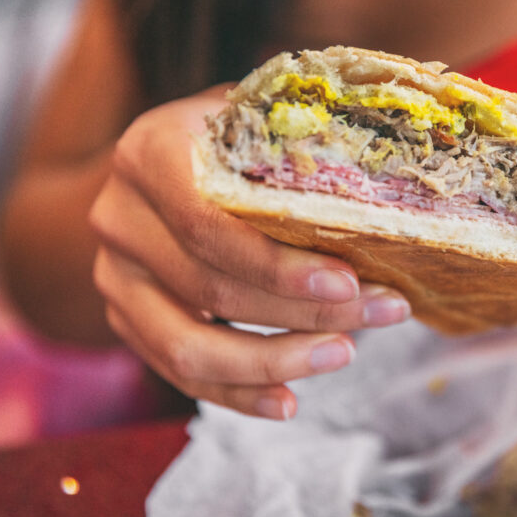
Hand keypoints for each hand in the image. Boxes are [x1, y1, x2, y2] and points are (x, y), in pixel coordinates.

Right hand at [89, 87, 410, 418]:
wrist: (163, 164)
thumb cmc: (235, 136)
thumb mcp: (263, 115)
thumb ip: (308, 134)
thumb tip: (401, 159)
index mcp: (149, 153)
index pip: (209, 224)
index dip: (278, 263)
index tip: (350, 282)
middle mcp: (119, 216)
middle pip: (213, 288)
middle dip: (306, 310)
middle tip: (384, 312)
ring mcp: (115, 276)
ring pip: (188, 346)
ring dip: (275, 360)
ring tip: (345, 354)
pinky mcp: (126, 319)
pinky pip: (179, 373)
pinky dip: (238, 393)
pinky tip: (289, 401)